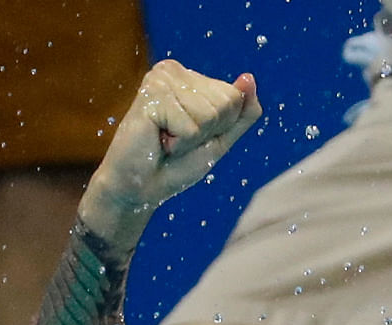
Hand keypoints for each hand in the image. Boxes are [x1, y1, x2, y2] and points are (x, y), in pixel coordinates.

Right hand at [79, 60, 261, 238]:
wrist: (141, 187)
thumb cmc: (177, 163)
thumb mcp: (220, 138)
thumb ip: (241, 111)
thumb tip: (249, 79)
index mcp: (189, 77)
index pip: (235, 97)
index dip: (221, 126)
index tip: (192, 133)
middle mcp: (172, 70)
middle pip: (225, 104)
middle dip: (207, 131)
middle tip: (177, 138)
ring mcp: (159, 80)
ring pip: (210, 114)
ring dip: (191, 138)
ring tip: (167, 139)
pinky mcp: (150, 96)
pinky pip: (191, 127)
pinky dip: (179, 143)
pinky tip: (158, 140)